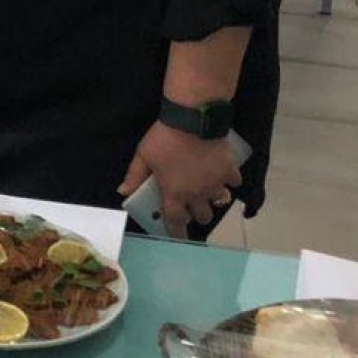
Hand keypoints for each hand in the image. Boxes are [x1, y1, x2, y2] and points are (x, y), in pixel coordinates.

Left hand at [119, 122, 241, 228]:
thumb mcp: (143, 156)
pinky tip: (223, 173)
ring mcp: (216, 184)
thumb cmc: (164, 139)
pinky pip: (234, 182)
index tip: (179, 237)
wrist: (193, 120)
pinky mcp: (229, 170)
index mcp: (175, 194)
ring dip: (213, 199)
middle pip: (202, 216)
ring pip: (219, 202)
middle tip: (191, 203)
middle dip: (196, 214)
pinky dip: (230, 180)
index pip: (176, 222)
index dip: (177, 233)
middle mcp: (197, 195)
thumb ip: (134, 175)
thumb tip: (123, 192)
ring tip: (208, 189)